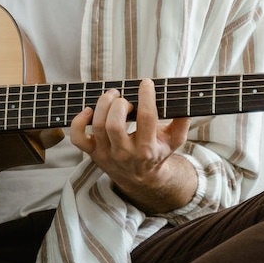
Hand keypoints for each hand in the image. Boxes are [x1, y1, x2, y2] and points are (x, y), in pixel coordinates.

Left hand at [69, 78, 194, 213]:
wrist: (140, 179)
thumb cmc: (157, 153)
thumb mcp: (174, 141)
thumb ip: (182, 123)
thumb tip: (185, 104)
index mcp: (147, 149)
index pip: (146, 118)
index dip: (146, 96)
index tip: (146, 83)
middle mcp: (125, 153)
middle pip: (114, 124)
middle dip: (119, 104)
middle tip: (124, 100)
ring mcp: (106, 154)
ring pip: (97, 126)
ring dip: (102, 105)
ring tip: (112, 97)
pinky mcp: (93, 153)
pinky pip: (77, 137)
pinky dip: (78, 121)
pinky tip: (89, 111)